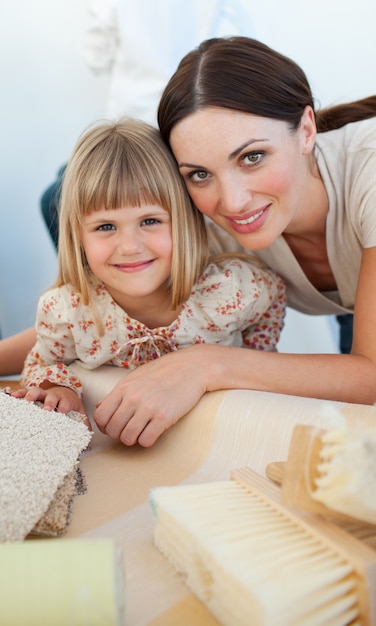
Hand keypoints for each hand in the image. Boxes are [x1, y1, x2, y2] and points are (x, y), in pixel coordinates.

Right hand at [12, 385, 88, 425]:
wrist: (65, 391)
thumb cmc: (70, 405)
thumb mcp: (79, 412)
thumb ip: (83, 423)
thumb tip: (87, 434)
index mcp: (66, 400)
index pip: (65, 404)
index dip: (63, 408)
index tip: (61, 414)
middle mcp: (54, 396)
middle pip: (52, 397)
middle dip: (49, 403)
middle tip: (47, 410)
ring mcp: (43, 394)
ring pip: (37, 391)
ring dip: (33, 396)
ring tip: (27, 402)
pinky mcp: (35, 395)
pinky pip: (26, 392)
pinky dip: (20, 393)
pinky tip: (14, 398)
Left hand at [93, 346, 210, 446]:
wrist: (194, 367)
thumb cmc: (166, 371)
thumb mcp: (137, 376)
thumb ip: (118, 392)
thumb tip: (99, 406)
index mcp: (124, 387)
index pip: (100, 416)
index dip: (104, 426)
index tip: (114, 427)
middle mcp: (133, 397)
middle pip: (112, 430)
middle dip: (119, 435)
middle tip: (130, 430)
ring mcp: (148, 407)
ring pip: (127, 438)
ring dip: (133, 439)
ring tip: (142, 432)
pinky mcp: (164, 417)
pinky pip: (146, 440)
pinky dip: (147, 440)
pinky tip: (154, 431)